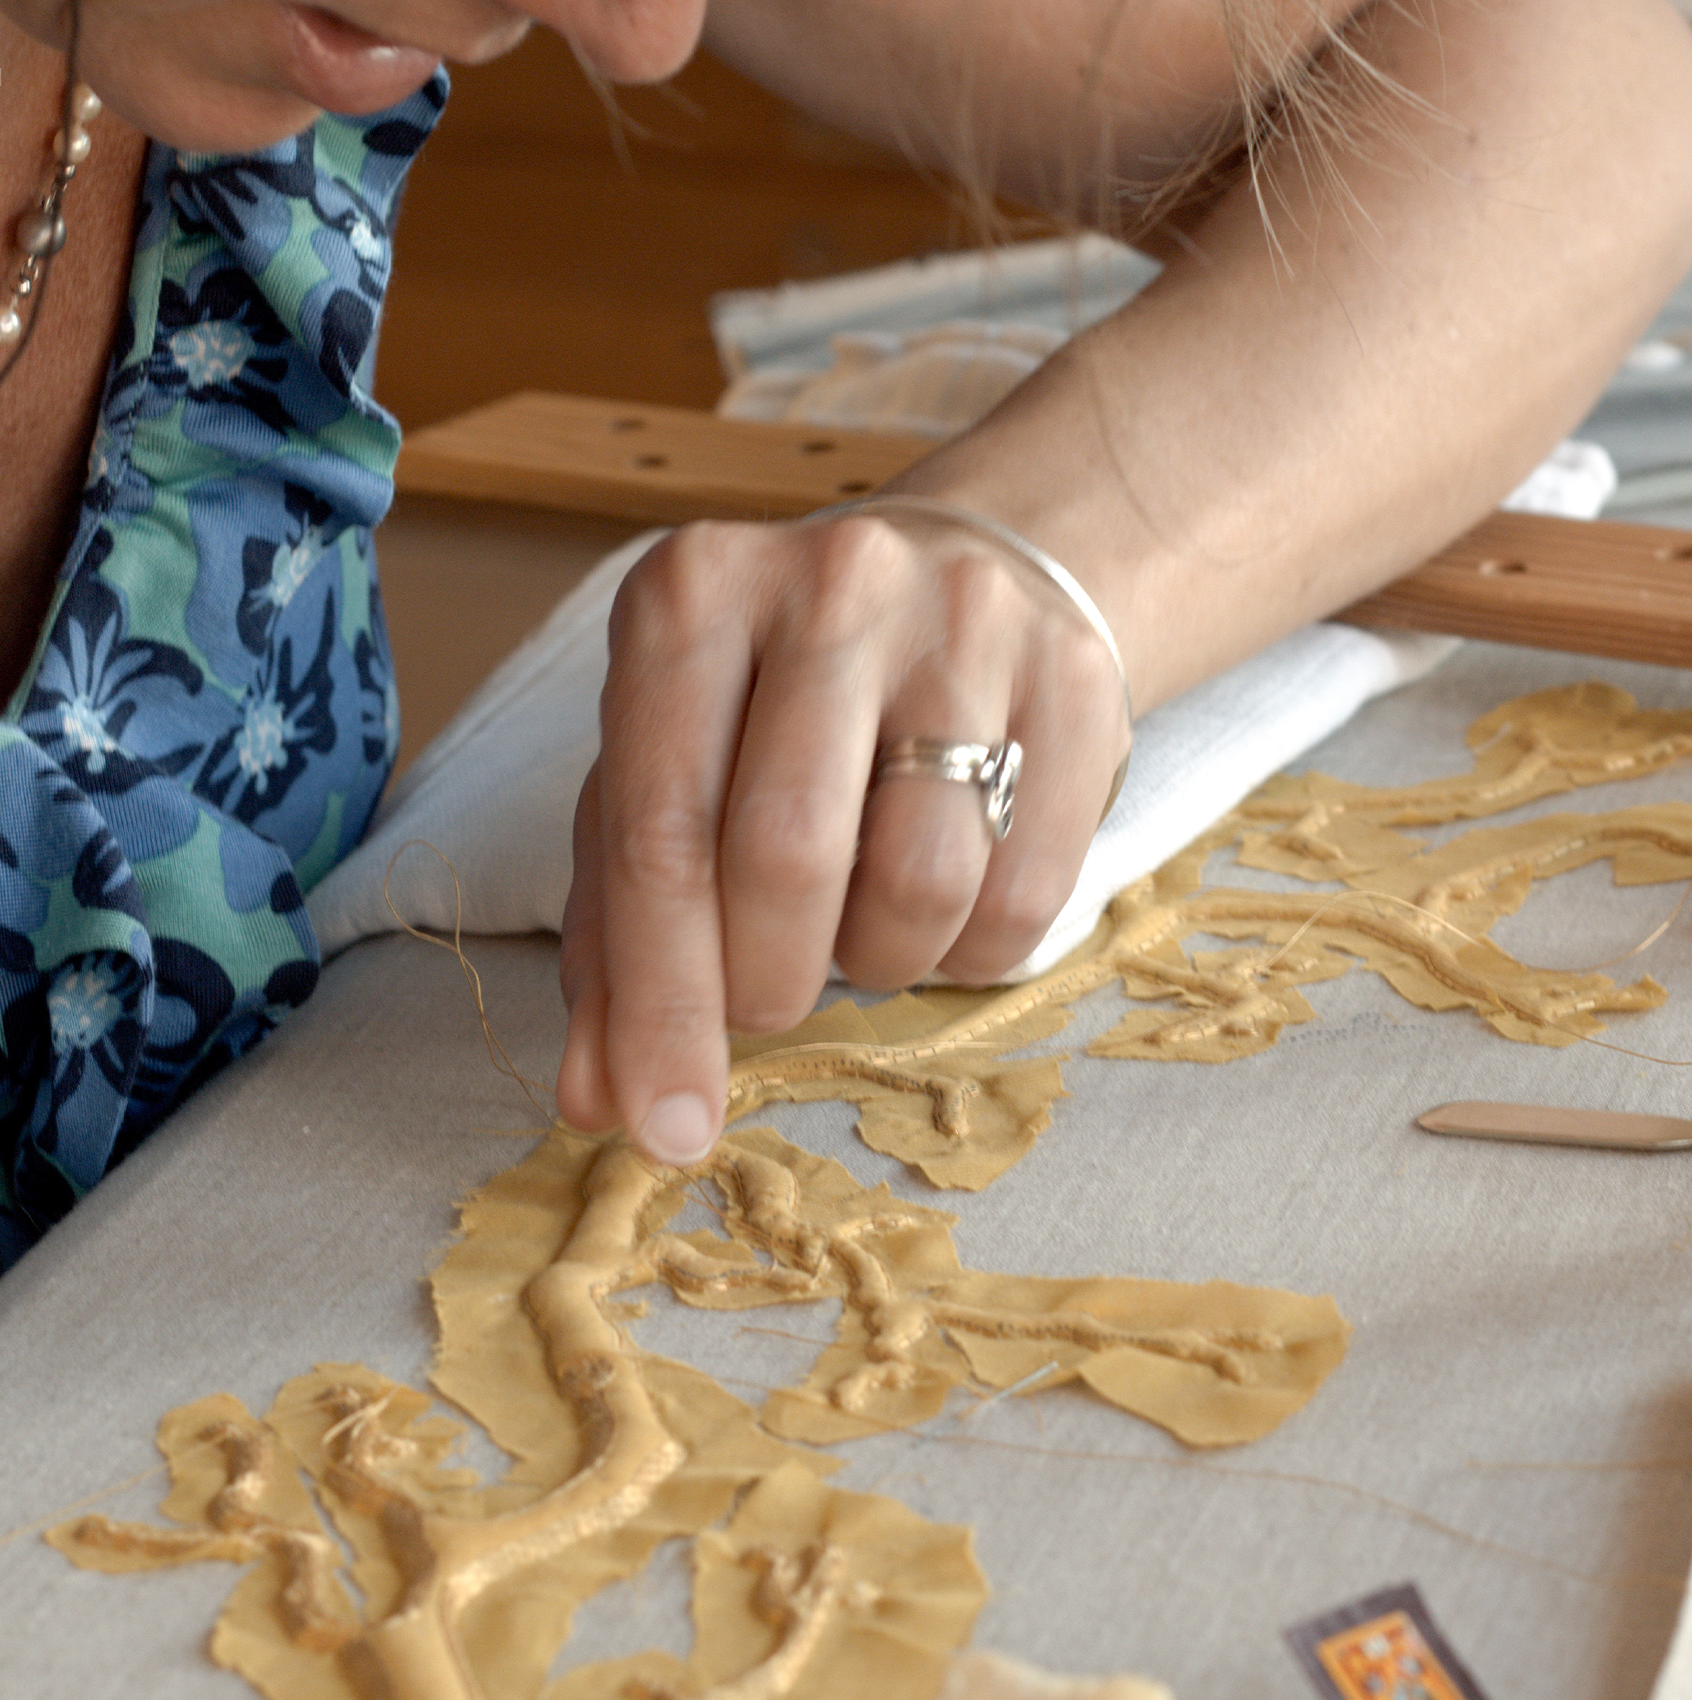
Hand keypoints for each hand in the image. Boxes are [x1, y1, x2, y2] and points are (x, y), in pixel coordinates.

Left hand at [554, 509, 1128, 1160]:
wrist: (973, 571)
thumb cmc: (781, 698)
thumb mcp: (673, 775)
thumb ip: (619, 932)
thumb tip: (602, 1099)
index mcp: (691, 596)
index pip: (660, 831)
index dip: (659, 1002)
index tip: (663, 1128)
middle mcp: (830, 584)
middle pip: (789, 857)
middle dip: (766, 985)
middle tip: (766, 1001)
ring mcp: (968, 620)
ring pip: (921, 882)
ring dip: (879, 961)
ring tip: (859, 920)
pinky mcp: (1081, 678)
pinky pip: (1029, 894)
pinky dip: (971, 952)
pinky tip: (945, 904)